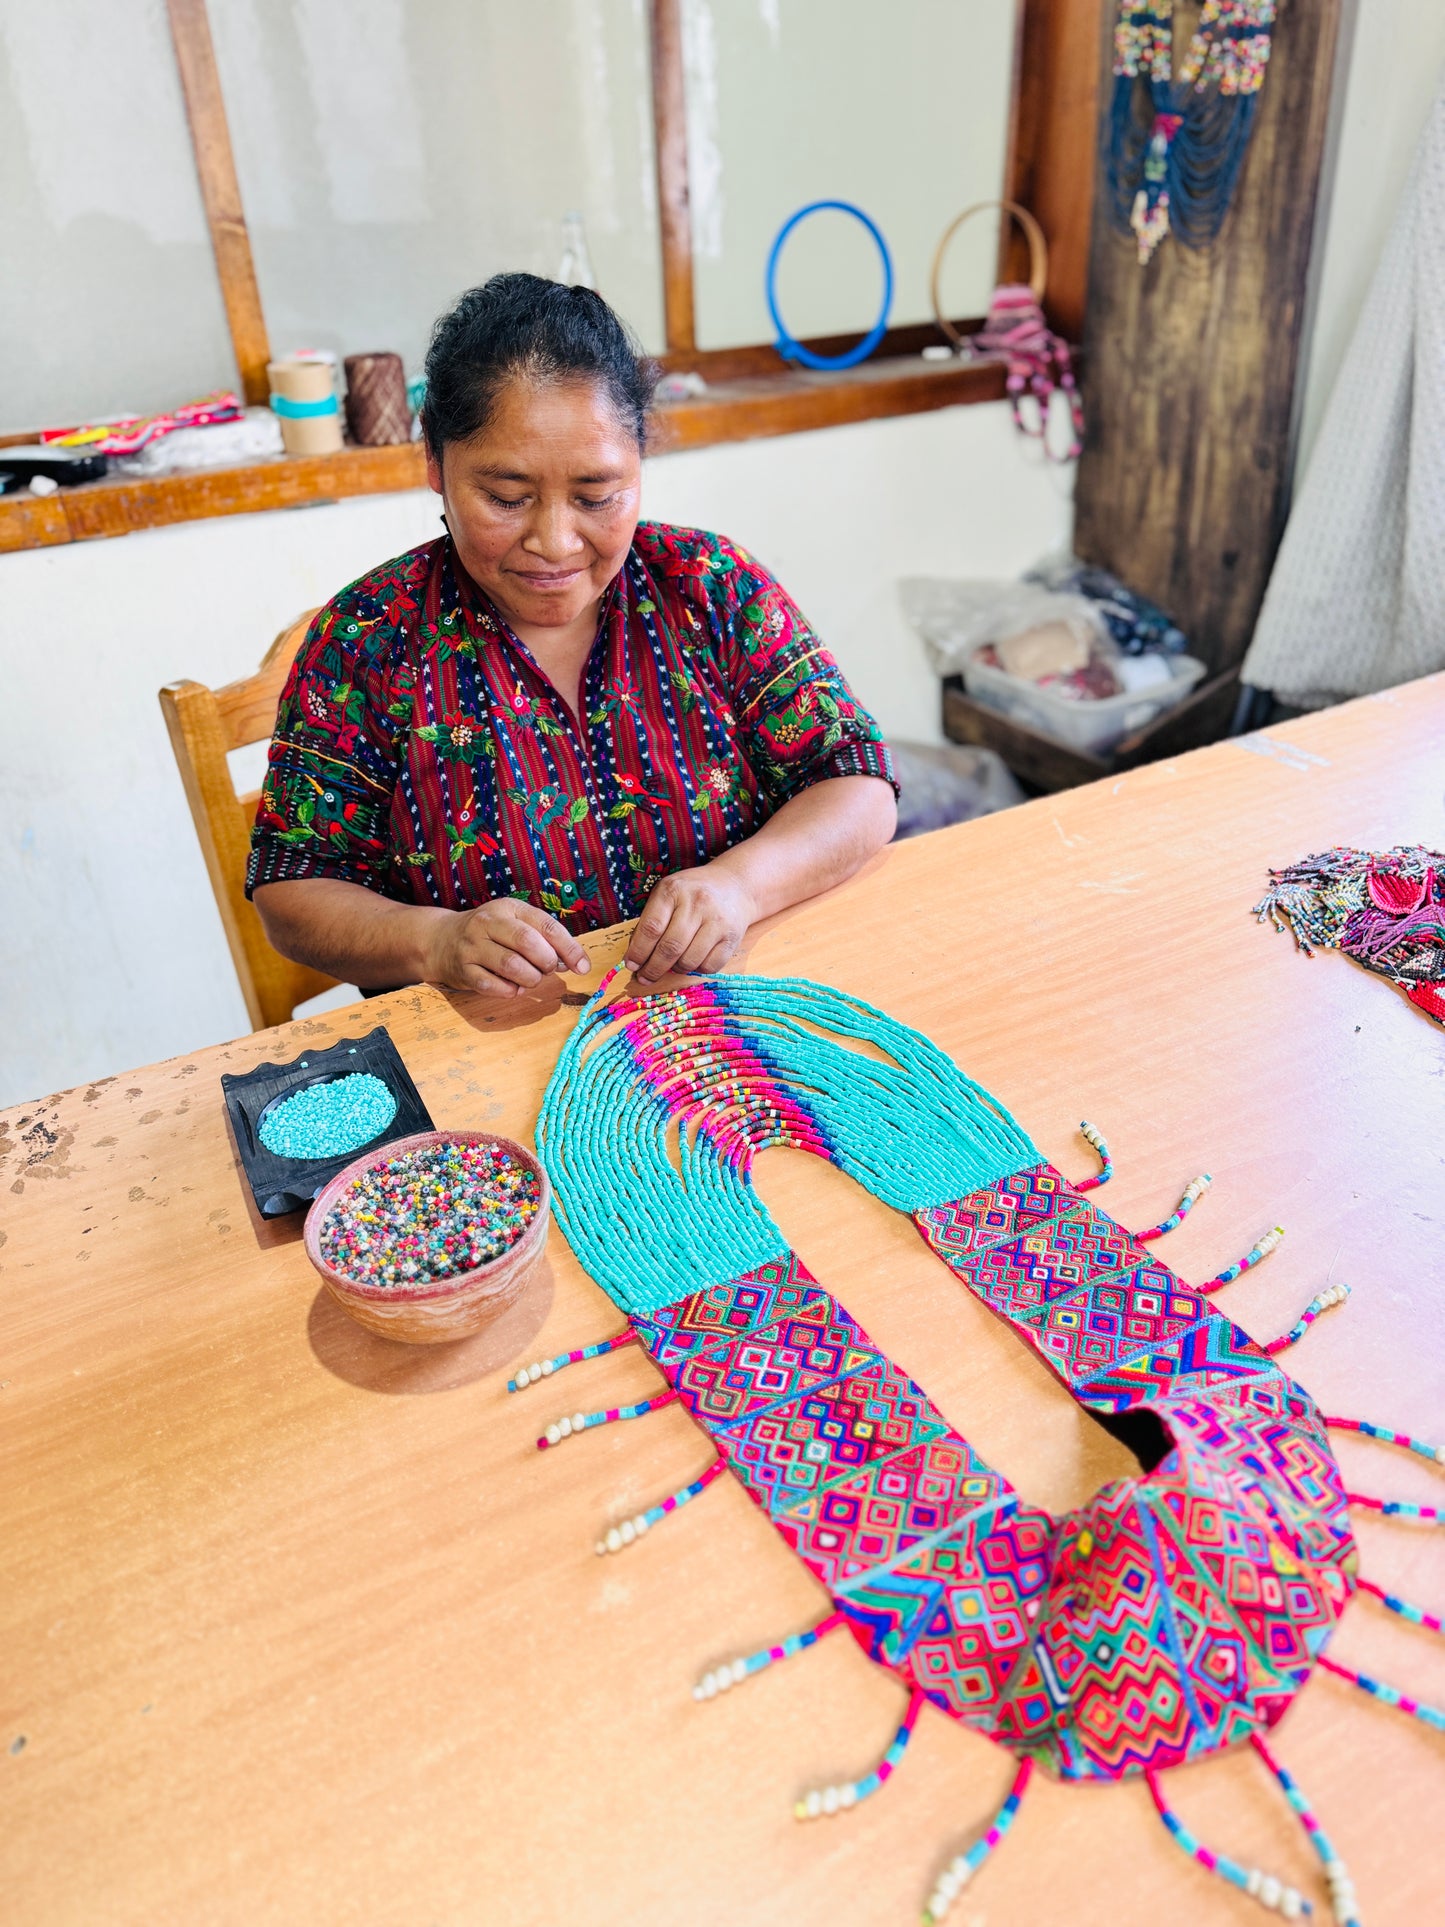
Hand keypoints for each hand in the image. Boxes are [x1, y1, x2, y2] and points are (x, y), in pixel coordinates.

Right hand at [423, 899, 590, 997]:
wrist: (441, 940)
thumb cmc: (490, 934)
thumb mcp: (515, 923)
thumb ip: (544, 938)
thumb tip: (576, 962)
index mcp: (509, 908)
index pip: (546, 926)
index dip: (569, 948)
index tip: (583, 967)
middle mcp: (488, 923)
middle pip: (528, 943)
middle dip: (546, 963)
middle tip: (546, 969)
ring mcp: (473, 946)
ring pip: (512, 967)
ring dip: (530, 979)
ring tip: (530, 979)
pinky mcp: (463, 970)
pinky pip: (494, 986)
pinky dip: (510, 991)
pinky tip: (512, 987)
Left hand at [624, 865, 756, 984]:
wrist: (735, 885)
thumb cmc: (692, 892)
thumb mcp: (668, 893)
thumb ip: (651, 919)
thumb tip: (636, 957)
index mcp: (673, 890)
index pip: (651, 928)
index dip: (638, 952)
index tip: (631, 965)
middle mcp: (697, 903)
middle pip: (670, 948)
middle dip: (653, 969)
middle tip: (644, 978)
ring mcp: (717, 921)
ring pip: (689, 961)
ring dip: (675, 970)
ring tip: (671, 966)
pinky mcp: (733, 937)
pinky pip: (710, 966)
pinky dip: (696, 970)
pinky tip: (692, 961)